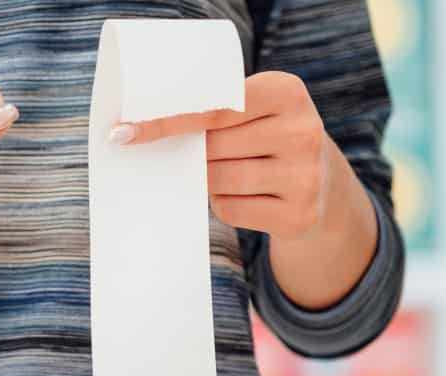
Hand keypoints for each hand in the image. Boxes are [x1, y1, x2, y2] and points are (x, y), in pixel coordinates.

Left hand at [109, 71, 344, 241]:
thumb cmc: (264, 139)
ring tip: (226, 172)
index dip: (167, 121)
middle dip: (195, 155)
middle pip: (213, 146)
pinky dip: (224, 205)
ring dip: (207, 181)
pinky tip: (245, 196)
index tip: (125, 132)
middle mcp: (303, 130)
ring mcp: (305, 176)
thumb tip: (141, 133)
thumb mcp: (252, 112)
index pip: (214, 107)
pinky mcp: (299, 215)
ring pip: (219, 180)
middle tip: (197, 155)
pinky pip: (231, 210)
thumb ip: (213, 112)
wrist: (320, 184)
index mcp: (287, 91)